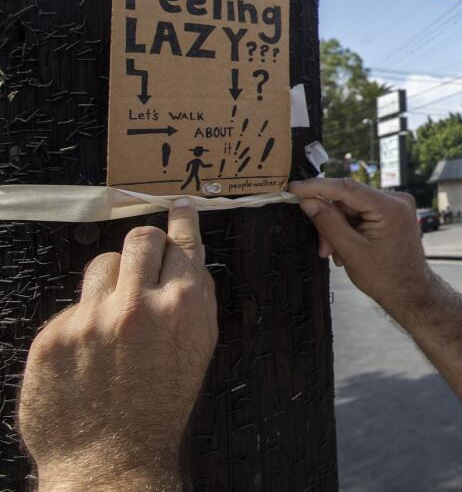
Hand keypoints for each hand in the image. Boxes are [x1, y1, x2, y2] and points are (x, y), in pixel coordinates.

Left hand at [18, 199, 216, 489]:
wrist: (111, 460)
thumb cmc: (160, 408)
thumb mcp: (198, 350)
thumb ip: (192, 302)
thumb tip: (185, 260)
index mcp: (186, 307)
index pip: (183, 242)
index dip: (181, 220)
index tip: (178, 207)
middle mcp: (141, 305)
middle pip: (140, 238)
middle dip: (143, 245)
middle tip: (142, 260)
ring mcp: (95, 318)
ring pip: (103, 264)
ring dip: (111, 281)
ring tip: (113, 316)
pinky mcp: (56, 335)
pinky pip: (73, 306)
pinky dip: (82, 322)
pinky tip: (89, 353)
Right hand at [289, 178, 429, 318]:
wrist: (410, 292)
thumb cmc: (385, 277)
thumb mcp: (351, 251)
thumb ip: (328, 223)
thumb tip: (308, 201)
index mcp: (391, 207)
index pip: (347, 188)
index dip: (317, 186)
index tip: (293, 188)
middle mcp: (396, 200)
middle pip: (348, 200)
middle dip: (330, 222)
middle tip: (324, 249)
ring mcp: (396, 205)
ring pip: (351, 208)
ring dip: (338, 229)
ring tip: (337, 254)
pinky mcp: (392, 212)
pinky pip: (361, 213)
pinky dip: (349, 229)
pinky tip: (347, 248)